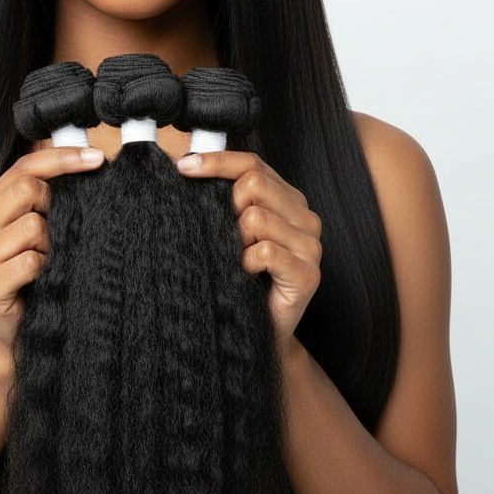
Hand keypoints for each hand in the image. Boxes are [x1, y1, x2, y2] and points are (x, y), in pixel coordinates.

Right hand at [0, 146, 104, 349]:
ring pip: (33, 225)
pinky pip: (30, 261)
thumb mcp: (44, 230)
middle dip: (55, 207)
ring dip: (52, 245)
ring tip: (47, 264)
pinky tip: (42, 281)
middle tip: (60, 234)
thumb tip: (88, 159)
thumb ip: (50, 197)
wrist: (24, 334)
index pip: (23, 167)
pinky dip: (46, 270)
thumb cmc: (40, 278)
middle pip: (27, 188)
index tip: (97, 159)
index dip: (62, 159)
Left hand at [176, 151, 321, 341]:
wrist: (258, 331)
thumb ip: (222, 199)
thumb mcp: (228, 230)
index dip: (216, 161)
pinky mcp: (308, 274)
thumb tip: (182, 164)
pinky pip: (264, 252)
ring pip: (256, 218)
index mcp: (288, 199)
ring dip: (234, 242)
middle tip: (222, 237)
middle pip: (253, 184)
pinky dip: (244, 263)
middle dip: (226, 207)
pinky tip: (244, 275)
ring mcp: (311, 246)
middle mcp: (305, 217)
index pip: (252, 163)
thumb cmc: (238, 279)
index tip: (182, 167)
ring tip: (236, 261)